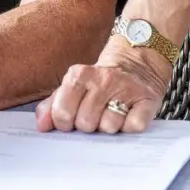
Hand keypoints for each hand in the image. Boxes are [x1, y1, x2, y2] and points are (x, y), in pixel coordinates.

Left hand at [36, 36, 170, 134]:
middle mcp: (103, 80)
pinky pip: (133, 126)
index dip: (65, 123)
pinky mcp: (147, 100)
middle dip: (88, 125)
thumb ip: (53, 104)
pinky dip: (129, 127)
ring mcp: (127, 89)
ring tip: (112, 114)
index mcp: (79, 75)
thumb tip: (42, 125)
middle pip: (86, 123)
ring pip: (109, 126)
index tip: (72, 120)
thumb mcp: (74, 85)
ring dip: (109, 126)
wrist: (137, 62)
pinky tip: (128, 116)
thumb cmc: (100, 81)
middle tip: (95, 115)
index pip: (62, 113)